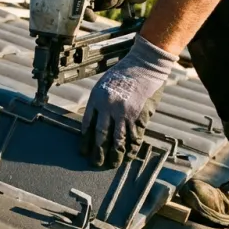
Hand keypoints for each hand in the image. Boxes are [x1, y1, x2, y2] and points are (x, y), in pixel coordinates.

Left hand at [80, 35, 176, 167]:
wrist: (144, 64)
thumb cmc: (124, 73)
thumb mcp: (104, 85)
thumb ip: (100, 103)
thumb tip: (95, 124)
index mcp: (97, 99)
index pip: (87, 125)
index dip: (85, 141)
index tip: (83, 152)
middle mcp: (109, 107)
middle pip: (101, 136)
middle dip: (98, 153)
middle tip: (95, 164)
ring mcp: (125, 113)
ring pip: (118, 141)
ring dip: (114, 155)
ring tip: (112, 164)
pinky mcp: (140, 116)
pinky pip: (135, 137)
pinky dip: (131, 148)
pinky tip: (128, 156)